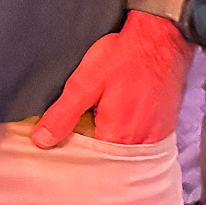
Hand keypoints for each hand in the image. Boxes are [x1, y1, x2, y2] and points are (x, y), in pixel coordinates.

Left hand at [32, 12, 188, 147]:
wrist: (162, 40)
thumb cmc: (125, 57)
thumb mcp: (85, 83)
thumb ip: (63, 114)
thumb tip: (42, 140)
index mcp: (118, 137)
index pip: (90, 164)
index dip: (72, 156)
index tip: (59, 146)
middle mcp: (140, 144)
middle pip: (108, 162)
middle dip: (90, 152)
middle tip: (75, 133)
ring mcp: (155, 138)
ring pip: (124, 153)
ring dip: (107, 144)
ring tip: (94, 125)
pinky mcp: (163, 128)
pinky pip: (139, 144)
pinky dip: (124, 137)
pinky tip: (114, 121)